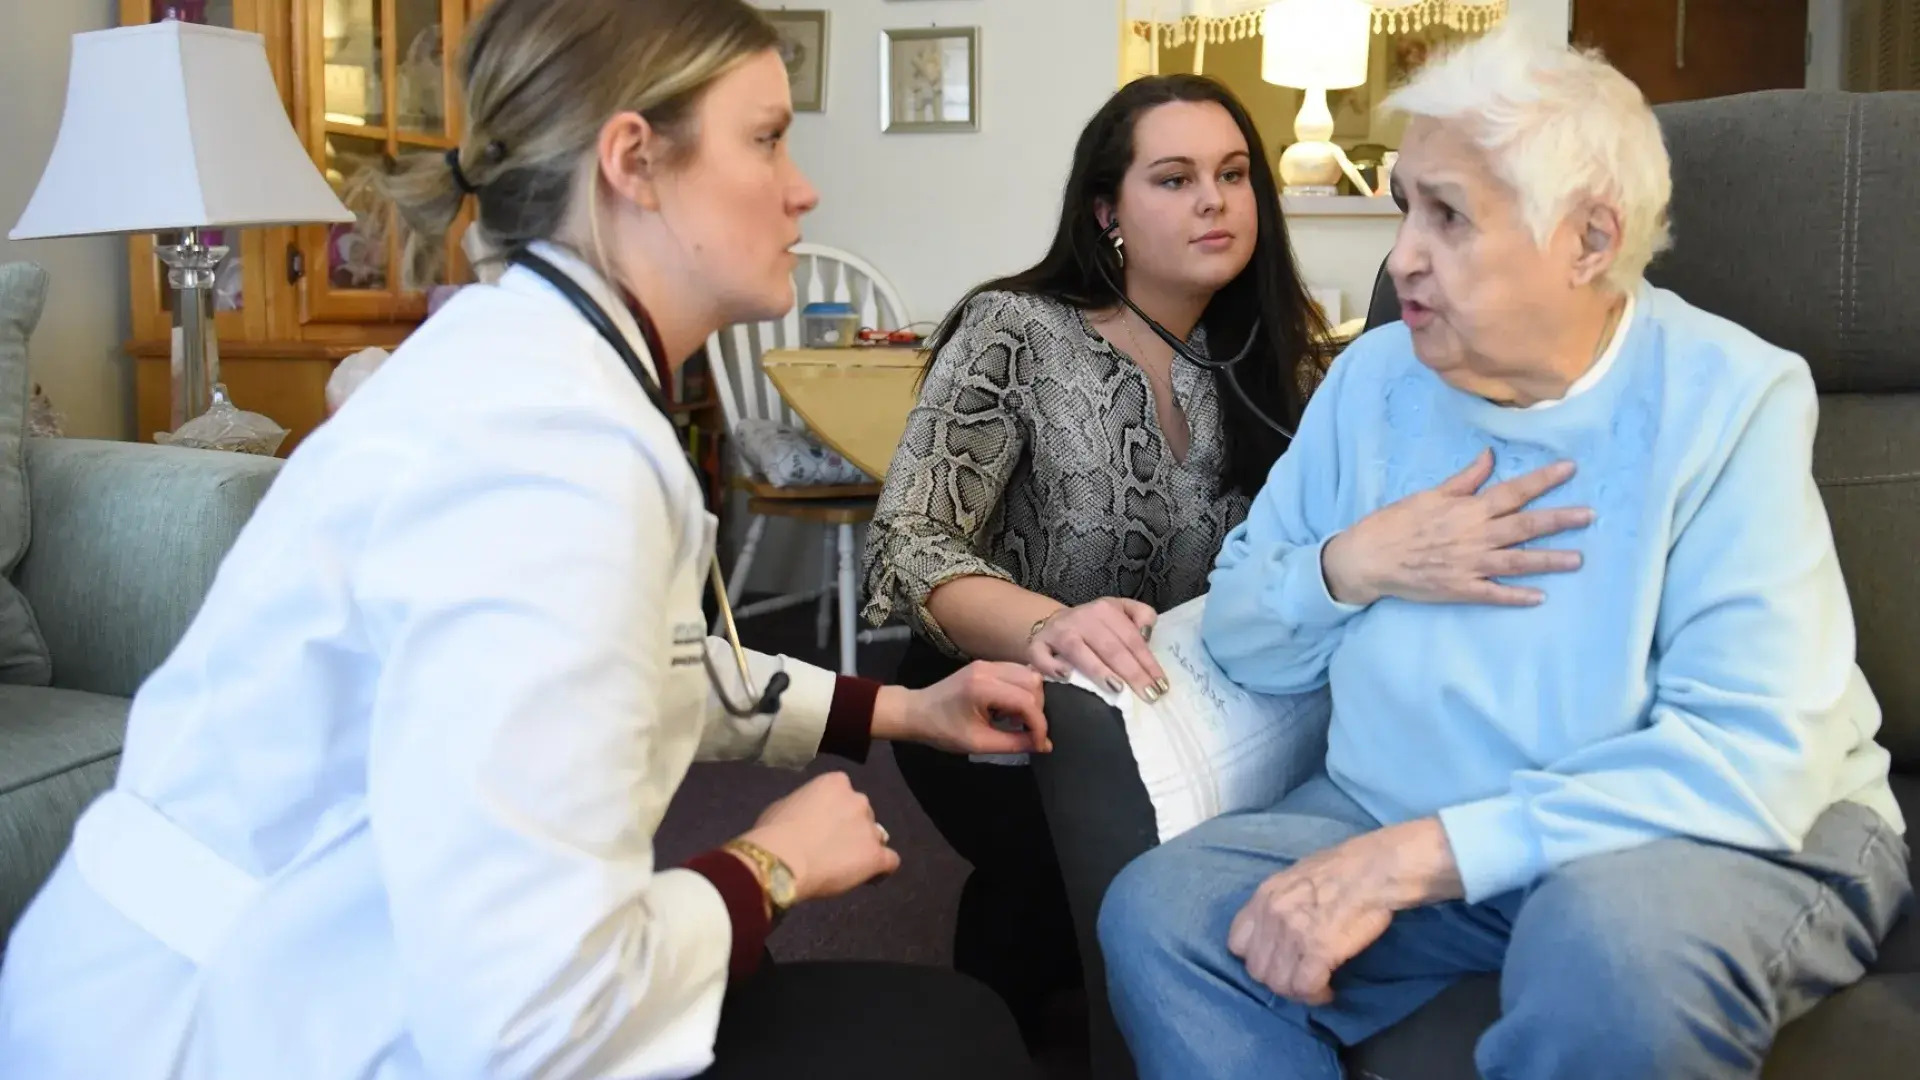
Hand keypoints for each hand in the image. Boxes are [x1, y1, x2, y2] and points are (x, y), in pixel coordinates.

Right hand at [737, 772, 897, 903]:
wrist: (781, 860)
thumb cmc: (774, 831)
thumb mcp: (785, 806)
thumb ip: (805, 806)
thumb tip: (806, 818)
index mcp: (836, 782)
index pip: (844, 794)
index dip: (835, 812)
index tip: (823, 826)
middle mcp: (859, 800)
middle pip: (862, 814)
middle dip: (852, 828)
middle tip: (832, 846)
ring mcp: (870, 828)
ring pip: (876, 837)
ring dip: (864, 847)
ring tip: (846, 866)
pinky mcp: (876, 855)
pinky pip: (890, 861)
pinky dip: (880, 868)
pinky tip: (868, 876)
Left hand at [873, 661, 1050, 753]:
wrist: (916, 712)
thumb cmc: (943, 731)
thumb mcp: (979, 743)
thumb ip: (1014, 743)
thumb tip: (1044, 745)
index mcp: (983, 687)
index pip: (1027, 701)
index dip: (1039, 725)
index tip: (1040, 744)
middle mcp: (989, 669)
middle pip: (1033, 683)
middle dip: (1037, 710)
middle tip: (1026, 732)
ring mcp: (988, 664)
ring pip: (1028, 674)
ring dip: (1031, 699)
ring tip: (1015, 720)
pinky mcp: (986, 665)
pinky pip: (1017, 673)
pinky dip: (1021, 691)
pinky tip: (1008, 709)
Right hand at [1027, 597, 1168, 701]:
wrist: (1051, 622)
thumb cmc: (1092, 625)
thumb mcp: (1119, 611)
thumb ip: (1140, 615)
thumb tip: (1147, 632)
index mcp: (1106, 610)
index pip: (1132, 639)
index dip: (1147, 662)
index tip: (1161, 685)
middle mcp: (1082, 618)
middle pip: (1111, 647)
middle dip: (1132, 673)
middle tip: (1148, 695)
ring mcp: (1058, 632)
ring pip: (1079, 651)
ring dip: (1097, 670)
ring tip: (1117, 688)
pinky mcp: (1036, 645)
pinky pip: (1042, 656)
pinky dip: (1052, 667)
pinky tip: (1066, 677)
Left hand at [1227, 820, 1461, 1004]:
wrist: (1376, 870)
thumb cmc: (1344, 868)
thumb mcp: (1296, 876)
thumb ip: (1280, 902)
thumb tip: (1278, 925)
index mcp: (1264, 896)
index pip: (1236, 943)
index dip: (1256, 957)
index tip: (1275, 961)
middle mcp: (1272, 916)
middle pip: (1257, 970)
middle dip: (1277, 979)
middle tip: (1299, 978)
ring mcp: (1293, 934)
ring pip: (1279, 984)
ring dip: (1297, 991)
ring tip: (1315, 986)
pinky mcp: (1318, 951)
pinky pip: (1305, 987)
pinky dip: (1316, 995)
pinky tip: (1327, 991)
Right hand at [1322, 450, 1593, 606]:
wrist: (1369, 558)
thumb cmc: (1396, 522)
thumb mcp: (1430, 495)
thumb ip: (1464, 479)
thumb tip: (1490, 456)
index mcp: (1468, 509)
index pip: (1514, 491)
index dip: (1543, 480)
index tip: (1570, 470)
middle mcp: (1475, 536)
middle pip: (1526, 526)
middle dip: (1560, 520)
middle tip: (1589, 515)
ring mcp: (1470, 565)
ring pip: (1518, 561)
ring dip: (1549, 560)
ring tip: (1578, 559)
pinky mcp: (1461, 589)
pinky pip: (1495, 594)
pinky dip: (1517, 596)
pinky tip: (1540, 597)